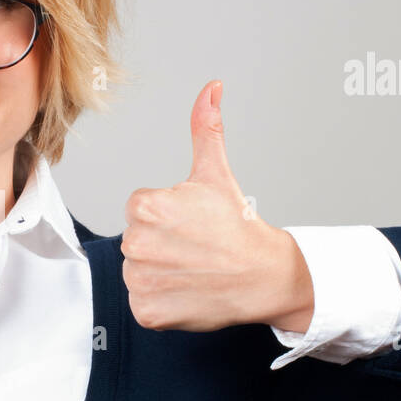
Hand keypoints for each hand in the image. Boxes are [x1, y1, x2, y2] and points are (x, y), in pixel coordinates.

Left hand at [121, 80, 313, 332]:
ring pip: (138, 272)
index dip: (166, 217)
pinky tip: (187, 292)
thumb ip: (205, 128)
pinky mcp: (146, 312)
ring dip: (160, 273)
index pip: (138, 212)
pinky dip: (162, 302)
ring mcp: (140, 282)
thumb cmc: (239, 226)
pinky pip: (142, 304)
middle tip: (195, 248)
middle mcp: (135, 245)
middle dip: (161, 244)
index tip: (191, 224)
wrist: (265, 276)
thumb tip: (211, 88)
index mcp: (144, 208)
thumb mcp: (216, 173)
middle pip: (135, 241)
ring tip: (192, 270)